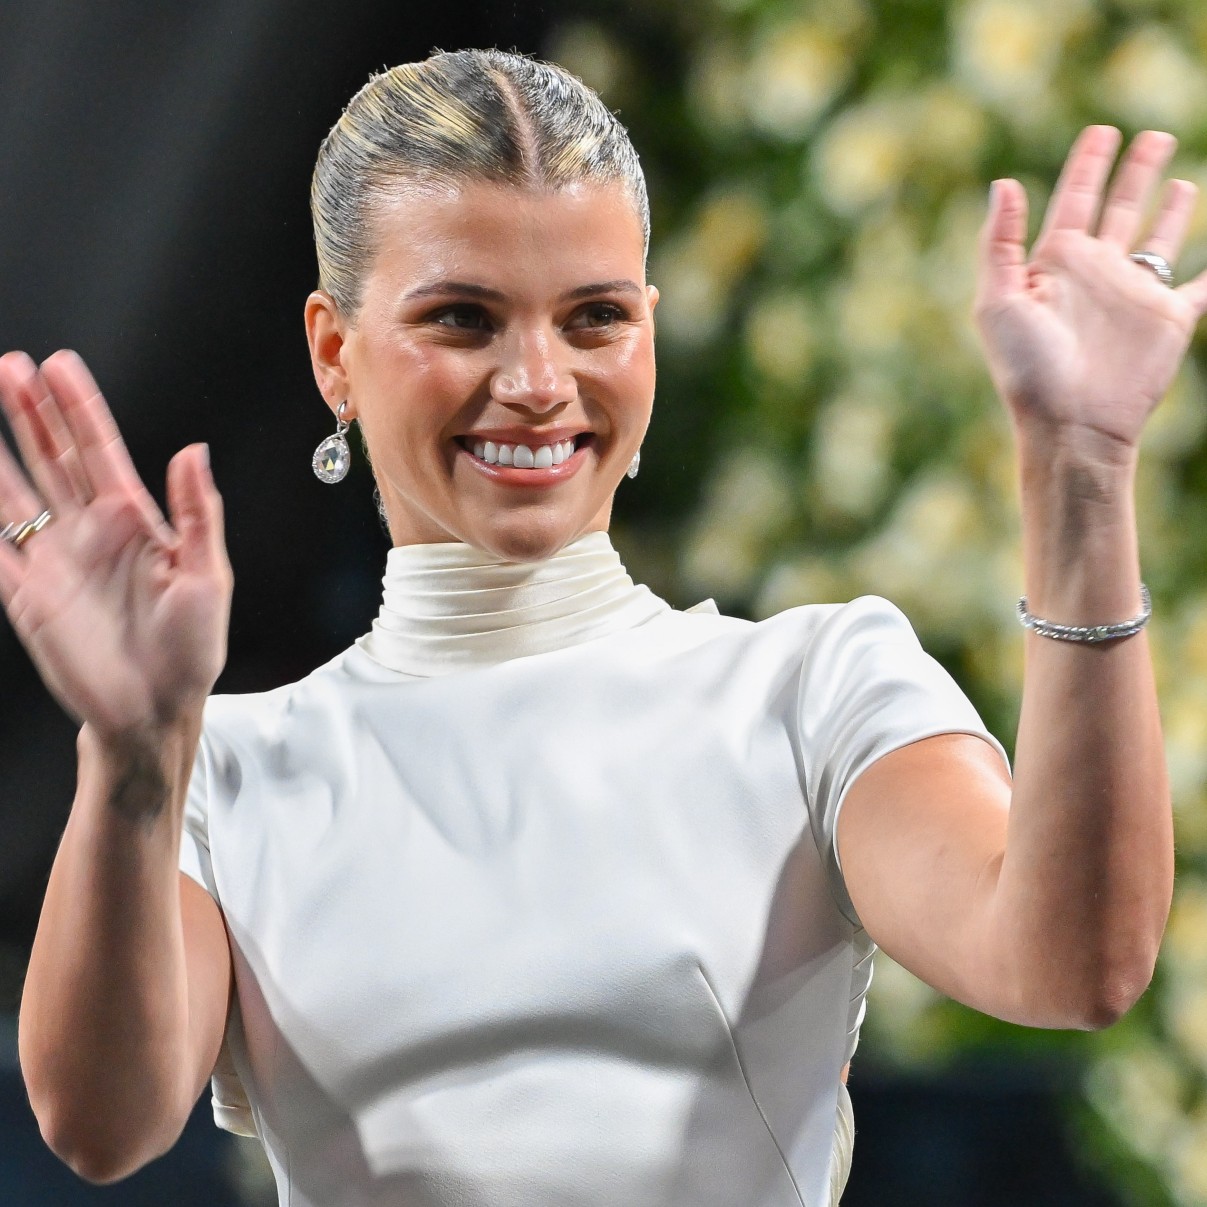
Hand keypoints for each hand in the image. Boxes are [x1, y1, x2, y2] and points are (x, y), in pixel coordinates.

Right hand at [0, 351, 230, 741]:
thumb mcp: (208, 577)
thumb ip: (195, 514)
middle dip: (31, 413)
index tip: (60, 365)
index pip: (101, 452)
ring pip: (16, 492)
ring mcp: (53, 560)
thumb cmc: (192, 647)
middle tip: (9, 365)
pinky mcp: (26, 595)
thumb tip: (192, 450)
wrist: (156, 709)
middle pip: (52, 459)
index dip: (80, 410)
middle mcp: (89, 532)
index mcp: (134, 522)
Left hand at [975, 125, 1206, 461]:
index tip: (1101, 131)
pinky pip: (1204, 284)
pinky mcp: (1169, 318)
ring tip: (1179, 176)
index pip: (1073, 201)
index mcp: (1055, 265)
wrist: (1071, 423)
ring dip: (1170, 208)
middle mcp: (1097, 273)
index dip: (1087, 166)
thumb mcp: (999, 303)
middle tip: (1149, 135)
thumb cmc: (1028, 369)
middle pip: (1119, 208)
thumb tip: (1003, 182)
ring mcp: (1134, 294)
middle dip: (1133, 172)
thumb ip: (1000, 243)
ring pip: (1158, 238)